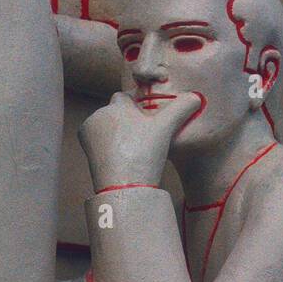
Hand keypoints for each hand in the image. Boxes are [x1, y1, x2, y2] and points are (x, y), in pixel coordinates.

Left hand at [79, 90, 201, 191]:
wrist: (123, 185)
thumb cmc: (143, 153)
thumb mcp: (166, 128)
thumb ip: (181, 109)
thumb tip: (196, 96)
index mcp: (117, 105)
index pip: (127, 96)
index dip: (138, 104)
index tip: (148, 115)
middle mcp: (99, 114)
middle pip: (116, 111)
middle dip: (127, 118)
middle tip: (143, 134)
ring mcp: (89, 131)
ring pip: (108, 124)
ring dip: (117, 131)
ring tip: (133, 146)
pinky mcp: (86, 146)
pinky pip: (99, 138)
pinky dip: (108, 143)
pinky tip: (122, 154)